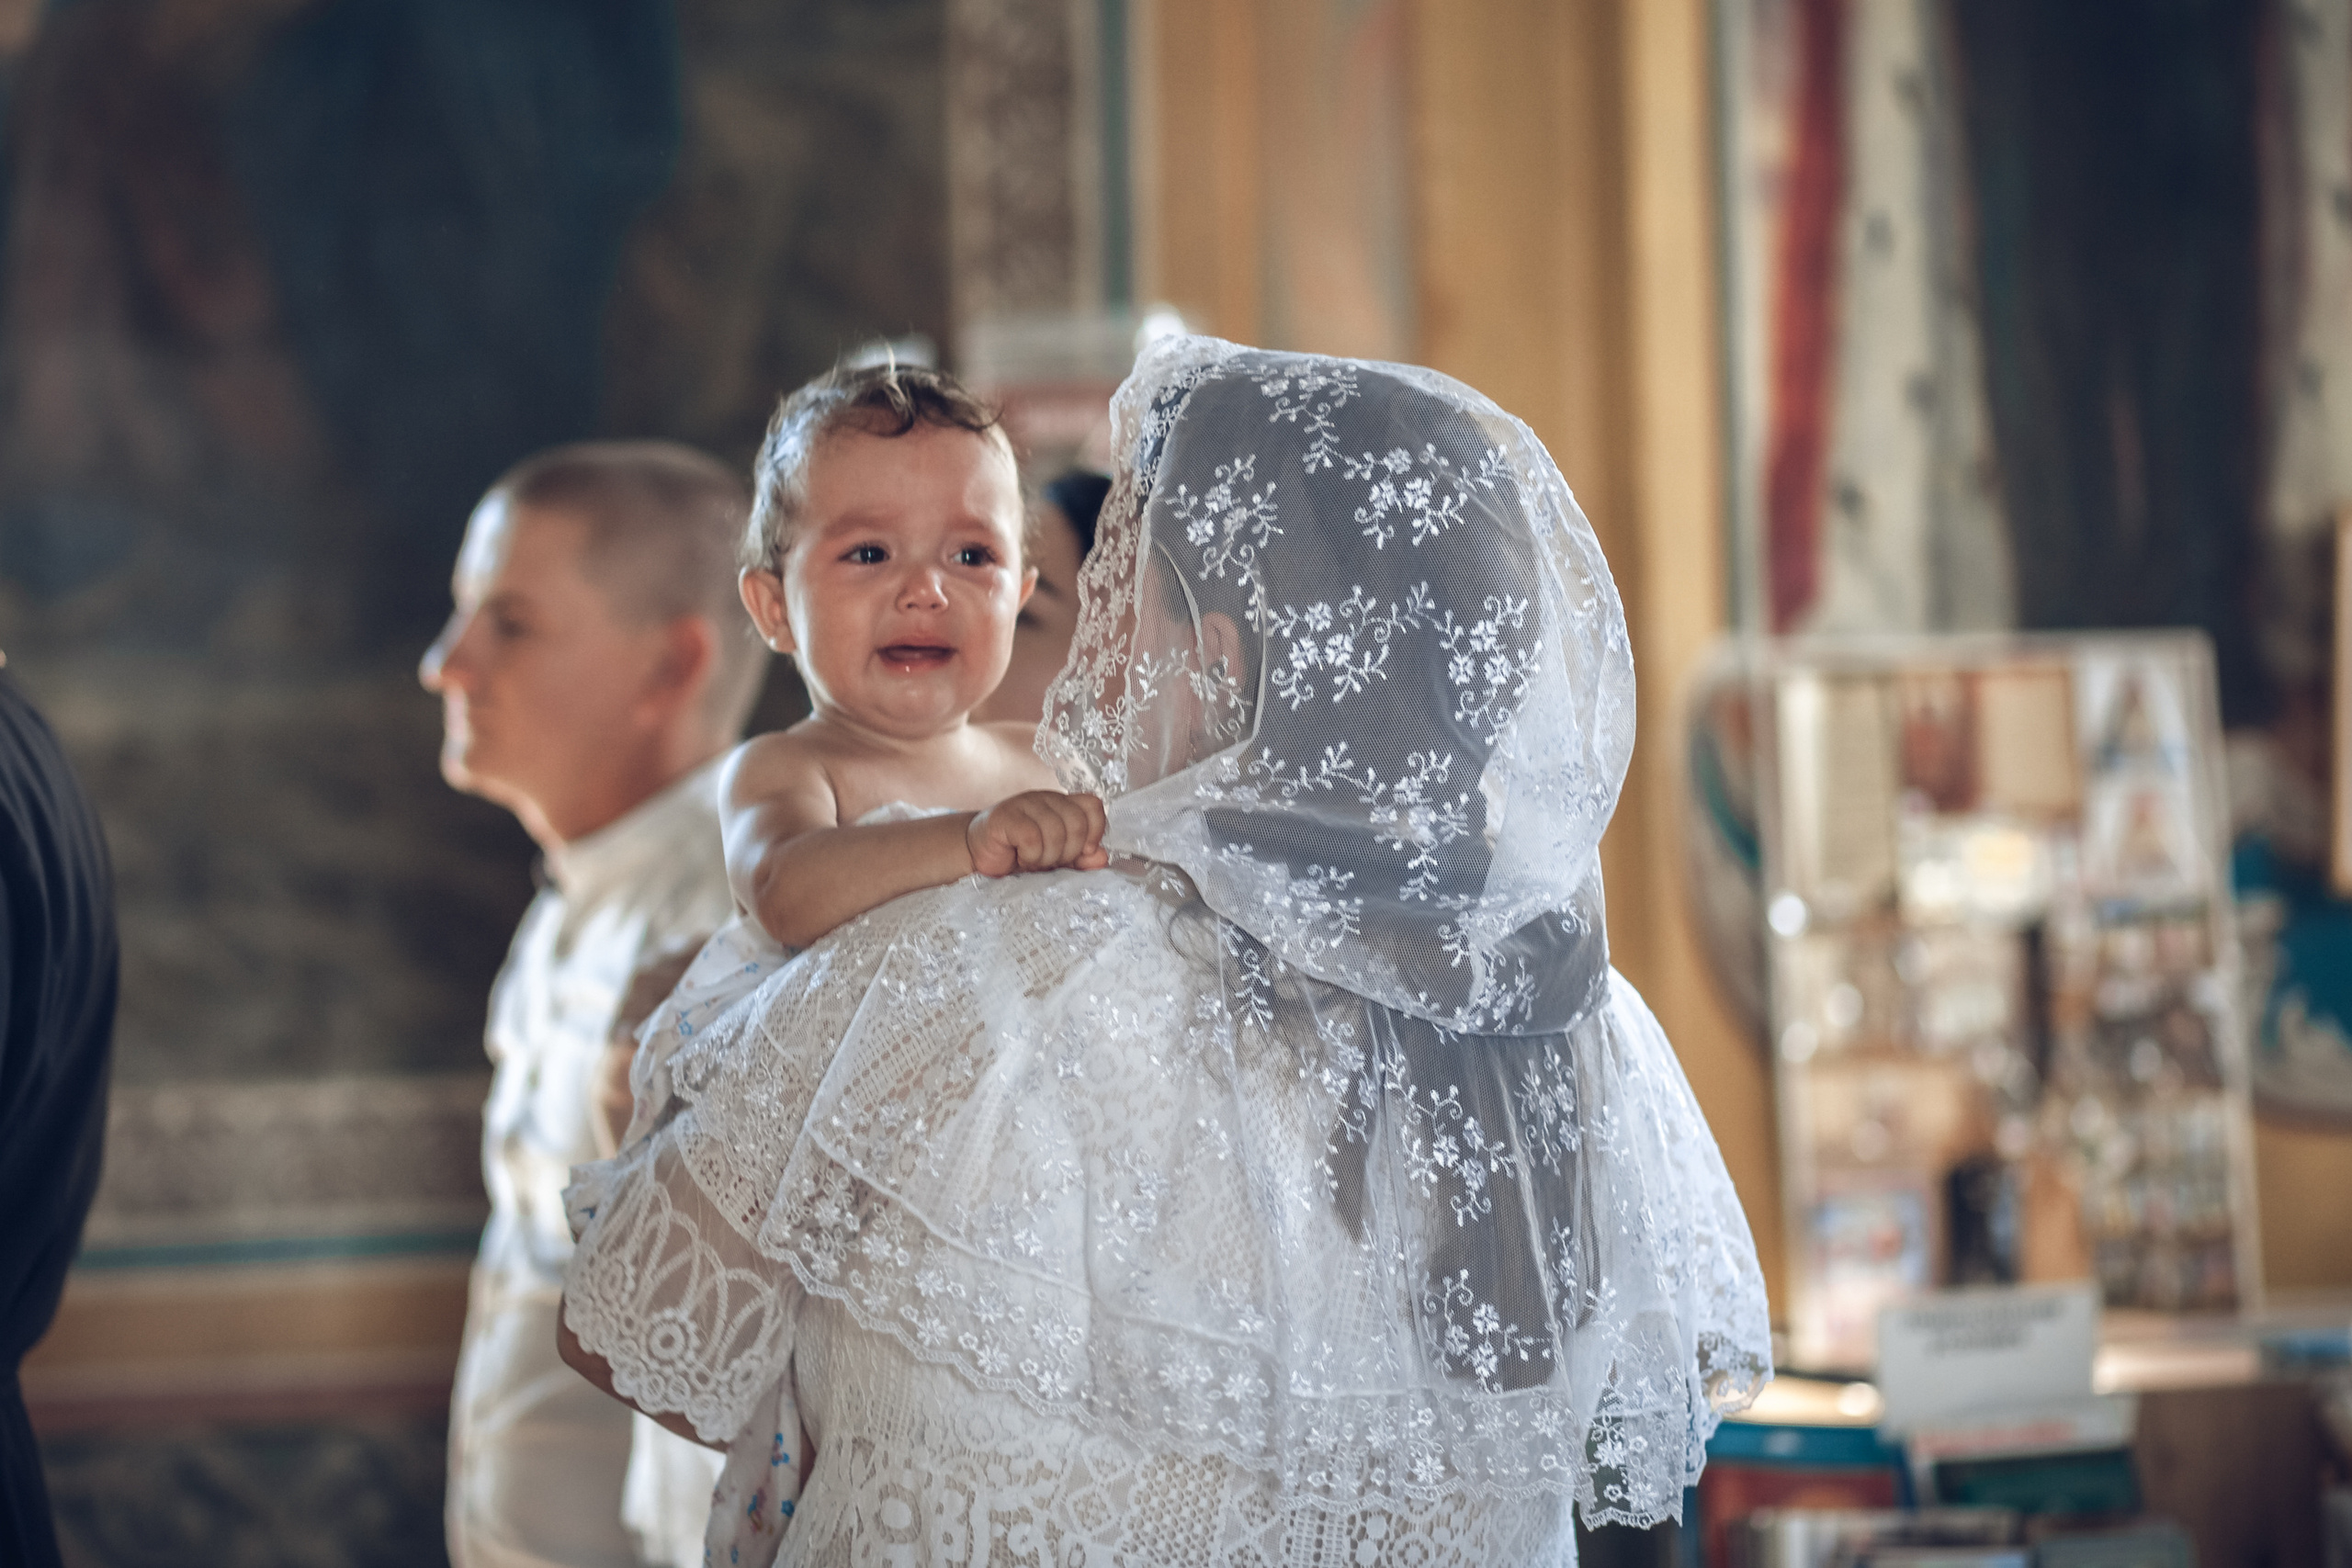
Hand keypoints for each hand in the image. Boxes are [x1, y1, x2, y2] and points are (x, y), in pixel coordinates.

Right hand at [964, 791, 1109, 877]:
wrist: (978, 854)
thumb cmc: (1018, 854)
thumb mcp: (1055, 859)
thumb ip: (1080, 858)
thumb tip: (1102, 857)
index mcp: (1063, 804)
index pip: (1093, 806)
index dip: (1095, 831)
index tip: (1084, 852)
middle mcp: (1047, 798)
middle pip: (1078, 823)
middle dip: (1068, 852)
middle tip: (1049, 861)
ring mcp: (1026, 803)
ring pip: (1056, 832)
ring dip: (1046, 858)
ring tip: (1032, 860)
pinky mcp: (1006, 815)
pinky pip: (1032, 838)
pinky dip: (1029, 856)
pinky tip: (1018, 856)